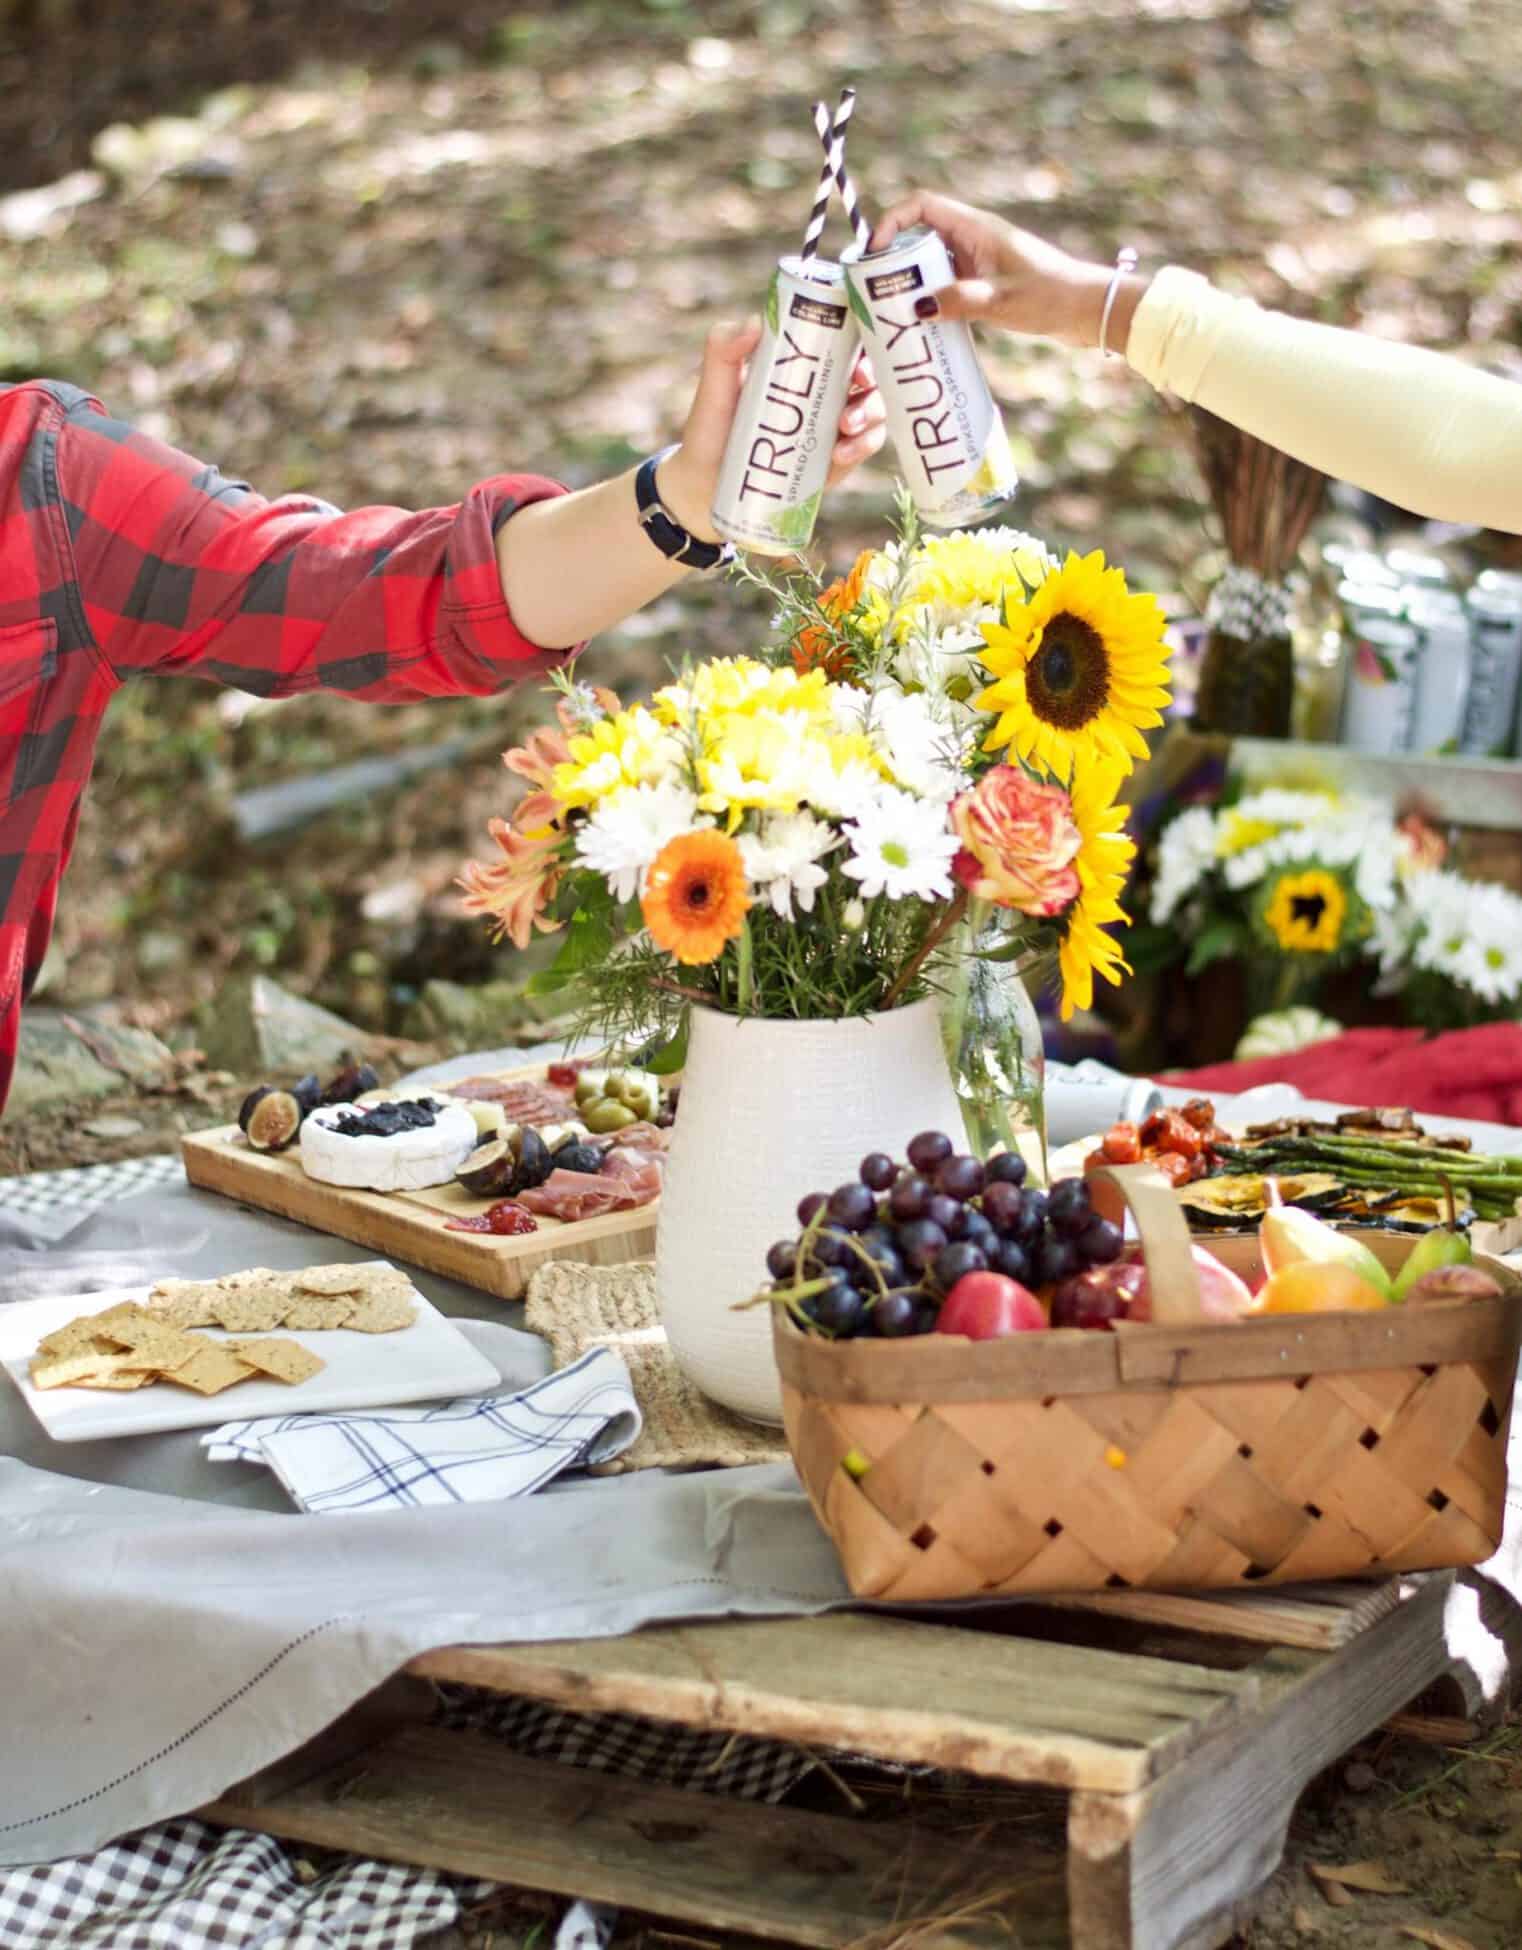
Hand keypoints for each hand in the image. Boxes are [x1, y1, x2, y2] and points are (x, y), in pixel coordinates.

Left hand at [657, 321, 886, 543]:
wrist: (706, 485)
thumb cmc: (711, 428)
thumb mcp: (715, 384)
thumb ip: (724, 348)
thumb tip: (756, 322)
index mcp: (803, 366)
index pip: (844, 343)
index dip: (863, 341)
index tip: (856, 348)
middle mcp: (824, 393)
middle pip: (869, 377)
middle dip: (873, 380)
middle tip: (860, 386)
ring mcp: (832, 428)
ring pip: (874, 412)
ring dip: (871, 414)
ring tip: (846, 426)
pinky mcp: (835, 462)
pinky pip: (863, 448)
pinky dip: (862, 447)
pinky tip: (840, 454)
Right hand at [871, 191, 1147, 352]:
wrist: (1087, 309)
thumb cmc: (1050, 296)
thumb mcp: (1000, 301)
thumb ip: (958, 301)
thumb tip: (917, 306)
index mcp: (976, 228)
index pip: (922, 205)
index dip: (892, 221)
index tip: (875, 253)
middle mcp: (974, 238)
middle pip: (919, 234)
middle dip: (894, 259)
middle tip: (875, 291)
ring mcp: (978, 260)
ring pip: (930, 262)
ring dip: (911, 282)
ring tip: (893, 312)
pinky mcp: (984, 282)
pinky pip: (946, 283)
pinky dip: (931, 299)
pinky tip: (924, 325)